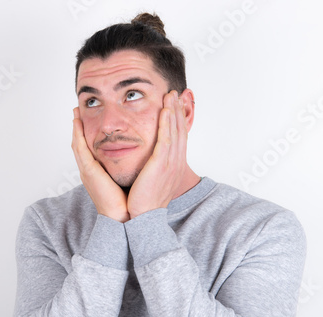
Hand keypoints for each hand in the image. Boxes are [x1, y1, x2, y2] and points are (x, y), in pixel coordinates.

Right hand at [72, 107, 129, 221]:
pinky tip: (77, 123)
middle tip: (77, 110)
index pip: (89, 148)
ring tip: (75, 111)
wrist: (124, 217)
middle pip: (79, 143)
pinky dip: (77, 135)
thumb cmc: (127, 200)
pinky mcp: (89, 172)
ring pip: (77, 143)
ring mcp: (87, 170)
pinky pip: (80, 149)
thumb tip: (137, 156)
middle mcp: (89, 170)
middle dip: (77, 126)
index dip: (86, 133)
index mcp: (97, 171)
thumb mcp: (125, 178)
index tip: (87, 118)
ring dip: (75, 127)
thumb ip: (126, 167)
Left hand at [127, 90, 188, 218]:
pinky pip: (166, 139)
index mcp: (173, 165)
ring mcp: (170, 163)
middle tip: (176, 93)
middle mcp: (175, 162)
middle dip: (178, 110)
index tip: (174, 105)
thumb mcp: (152, 179)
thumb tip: (148, 159)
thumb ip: (153, 166)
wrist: (143, 217)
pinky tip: (165, 110)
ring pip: (175, 131)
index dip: (177, 119)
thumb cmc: (144, 201)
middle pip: (180, 130)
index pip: (178, 136)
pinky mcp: (161, 164)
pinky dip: (167, 123)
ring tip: (171, 95)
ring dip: (173, 111)